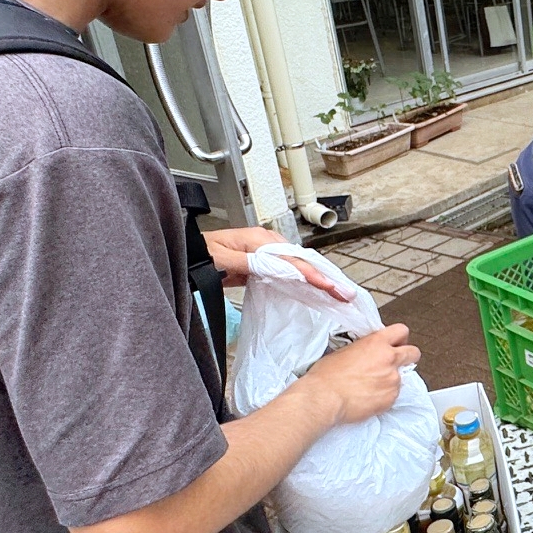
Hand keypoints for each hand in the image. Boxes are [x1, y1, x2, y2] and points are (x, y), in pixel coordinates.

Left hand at [203, 227, 349, 300]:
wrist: (187, 254)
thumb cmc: (200, 254)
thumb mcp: (222, 259)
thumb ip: (251, 264)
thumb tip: (278, 267)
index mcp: (260, 240)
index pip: (293, 261)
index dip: (313, 275)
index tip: (329, 287)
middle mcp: (267, 244)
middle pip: (301, 261)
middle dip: (324, 276)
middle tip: (344, 293)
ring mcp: (265, 253)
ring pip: (297, 266)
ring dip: (317, 279)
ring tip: (336, 293)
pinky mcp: (261, 264)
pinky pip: (287, 272)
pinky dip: (303, 281)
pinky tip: (312, 291)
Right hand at [297, 324, 419, 424]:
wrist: (324, 398)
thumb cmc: (327, 376)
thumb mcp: (345, 350)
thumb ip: (365, 349)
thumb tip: (368, 353)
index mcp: (376, 343)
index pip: (401, 331)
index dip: (400, 338)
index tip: (396, 344)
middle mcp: (389, 359)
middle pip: (413, 353)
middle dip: (407, 357)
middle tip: (395, 363)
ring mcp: (393, 379)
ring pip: (403, 376)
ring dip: (392, 379)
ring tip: (373, 385)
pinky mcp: (391, 398)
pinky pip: (394, 394)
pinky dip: (385, 395)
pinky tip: (370, 397)